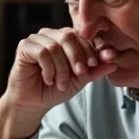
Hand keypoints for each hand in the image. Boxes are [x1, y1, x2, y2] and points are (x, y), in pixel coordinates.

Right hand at [0, 28, 115, 138]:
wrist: (33, 103)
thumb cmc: (55, 89)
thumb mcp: (80, 80)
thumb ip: (95, 70)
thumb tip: (114, 62)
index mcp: (66, 39)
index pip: (82, 36)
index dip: (91, 49)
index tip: (96, 64)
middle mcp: (51, 35)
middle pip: (69, 36)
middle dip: (77, 57)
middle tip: (80, 73)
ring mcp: (36, 39)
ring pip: (56, 46)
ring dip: (62, 68)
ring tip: (60, 82)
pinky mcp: (24, 47)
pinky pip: (42, 52)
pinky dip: (49, 69)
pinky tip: (48, 79)